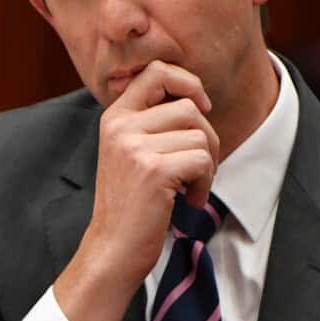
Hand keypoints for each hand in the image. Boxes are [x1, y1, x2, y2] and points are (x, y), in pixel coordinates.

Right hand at [55, 61, 218, 320]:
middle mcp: (121, 126)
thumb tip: (198, 98)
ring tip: (190, 187)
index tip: (201, 108)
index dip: (188, 82)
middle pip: (189, 107)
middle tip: (199, 167)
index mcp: (114, 117)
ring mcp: (135, 147)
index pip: (156, 72)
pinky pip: (203, 160)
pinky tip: (189, 200)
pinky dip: (206, 182)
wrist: (112, 248)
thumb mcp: (130, 153)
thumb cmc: (130, 204)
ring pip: (201, 135)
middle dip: (207, 137)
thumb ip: (152, 123)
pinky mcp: (154, 170)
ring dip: (207, 164)